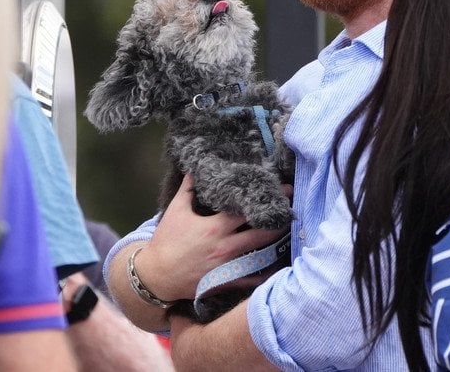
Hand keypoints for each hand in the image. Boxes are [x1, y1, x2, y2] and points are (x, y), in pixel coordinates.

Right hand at [136, 174, 287, 301]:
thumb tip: (197, 167)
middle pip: (261, 232)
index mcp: (215, 227)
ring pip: (260, 254)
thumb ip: (189, 188)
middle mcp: (225, 246)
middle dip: (278, 220)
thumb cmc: (166, 241)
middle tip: (293, 209)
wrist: (156, 275)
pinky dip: (266, 273)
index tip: (282, 189)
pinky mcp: (226, 281)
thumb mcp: (176, 210)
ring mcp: (227, 266)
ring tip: (291, 232)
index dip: (265, 199)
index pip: (247, 210)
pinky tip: (279, 265)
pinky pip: (252, 279)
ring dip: (276, 244)